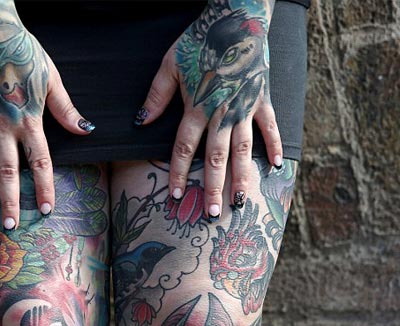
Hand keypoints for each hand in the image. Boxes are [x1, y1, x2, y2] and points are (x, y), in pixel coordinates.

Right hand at [0, 12, 93, 228]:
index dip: (44, 188)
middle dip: (11, 201)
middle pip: (10, 172)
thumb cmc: (25, 55)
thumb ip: (67, 110)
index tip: (46, 210)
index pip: (41, 163)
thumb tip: (86, 131)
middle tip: (10, 225)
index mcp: (30, 122)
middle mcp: (5, 128)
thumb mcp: (52, 81)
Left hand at [136, 1, 281, 218]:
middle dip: (212, 188)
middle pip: (215, 157)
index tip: (176, 197)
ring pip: (242, 150)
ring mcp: (245, 107)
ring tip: (240, 200)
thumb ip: (156, 96)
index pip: (184, 148)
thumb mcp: (170, 65)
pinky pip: (270, 127)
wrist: (237, 16)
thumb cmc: (200, 41)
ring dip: (241, 177)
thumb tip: (140, 122)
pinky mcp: (263, 99)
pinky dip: (274, 146)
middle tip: (212, 214)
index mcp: (196, 107)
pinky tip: (276, 166)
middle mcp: (221, 113)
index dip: (179, 174)